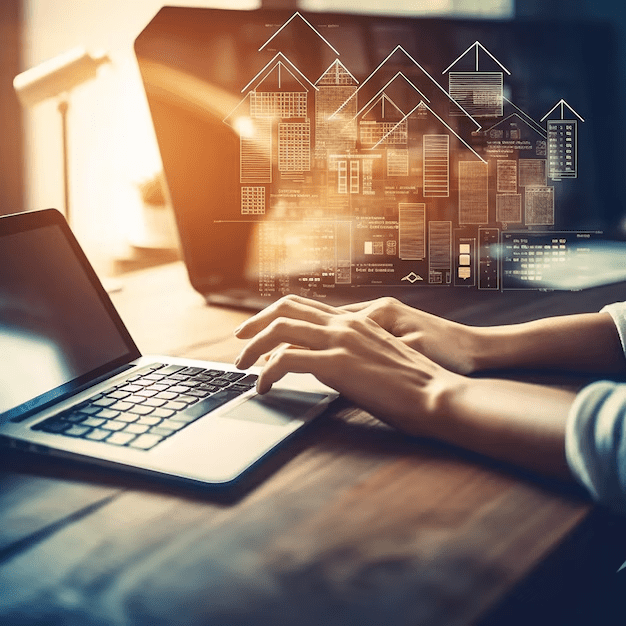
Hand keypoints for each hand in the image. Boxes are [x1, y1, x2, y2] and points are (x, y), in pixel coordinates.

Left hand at [234, 296, 462, 435]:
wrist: (437, 394)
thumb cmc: (413, 383)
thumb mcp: (379, 358)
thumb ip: (351, 354)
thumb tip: (326, 364)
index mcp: (354, 321)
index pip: (304, 305)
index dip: (274, 314)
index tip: (257, 330)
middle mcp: (344, 324)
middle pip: (286, 310)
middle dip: (256, 324)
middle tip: (240, 342)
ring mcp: (341, 341)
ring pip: (280, 330)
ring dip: (255, 348)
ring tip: (244, 367)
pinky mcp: (338, 363)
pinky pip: (287, 359)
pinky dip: (268, 371)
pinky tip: (264, 386)